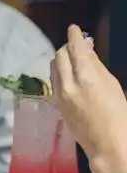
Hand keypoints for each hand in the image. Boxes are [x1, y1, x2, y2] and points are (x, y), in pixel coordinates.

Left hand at [51, 23, 126, 157]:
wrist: (108, 144)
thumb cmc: (118, 114)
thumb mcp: (111, 85)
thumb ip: (96, 66)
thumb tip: (86, 50)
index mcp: (86, 78)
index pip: (75, 50)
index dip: (74, 36)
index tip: (74, 28)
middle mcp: (67, 84)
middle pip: (60, 56)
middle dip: (67, 47)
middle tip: (77, 45)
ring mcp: (59, 95)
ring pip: (53, 68)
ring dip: (61, 59)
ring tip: (73, 59)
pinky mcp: (56, 103)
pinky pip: (54, 81)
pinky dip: (59, 72)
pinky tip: (68, 74)